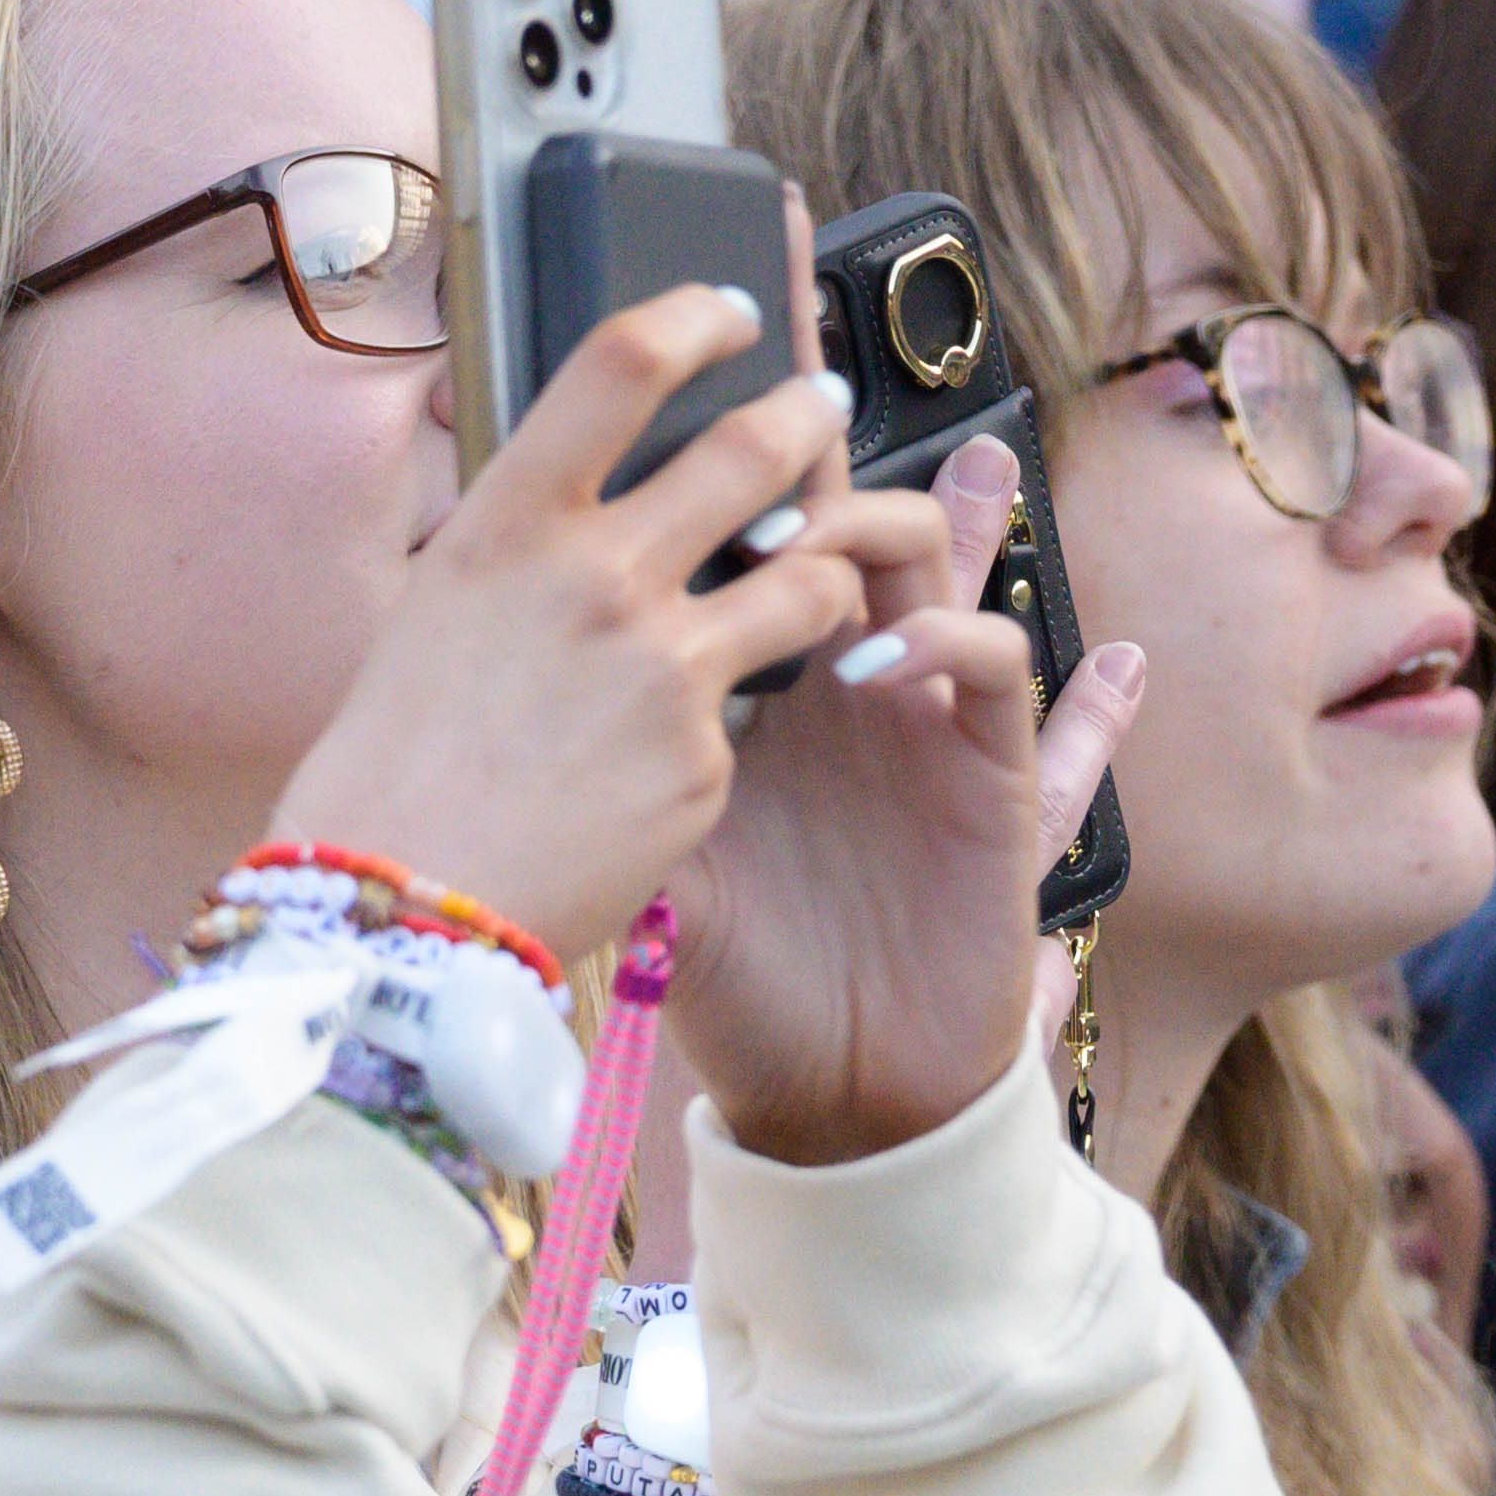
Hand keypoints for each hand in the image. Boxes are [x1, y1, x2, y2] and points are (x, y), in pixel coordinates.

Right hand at [266, 292, 934, 969]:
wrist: (402, 914)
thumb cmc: (390, 767)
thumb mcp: (435, 613)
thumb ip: (520, 546)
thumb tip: (574, 496)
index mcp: (506, 523)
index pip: (622, 362)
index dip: (695, 312)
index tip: (733, 306)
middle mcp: (594, 574)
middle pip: (750, 448)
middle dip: (806, 414)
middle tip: (823, 406)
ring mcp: (664, 664)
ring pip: (809, 573)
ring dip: (826, 563)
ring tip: (820, 574)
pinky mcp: (707, 754)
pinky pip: (758, 702)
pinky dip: (740, 707)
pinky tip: (692, 738)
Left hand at [673, 428, 1141, 1165]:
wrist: (838, 1098)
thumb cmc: (739, 982)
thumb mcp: (654, 868)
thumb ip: (608, 778)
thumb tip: (496, 709)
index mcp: (755, 685)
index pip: (747, 543)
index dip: (726, 467)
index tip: (677, 397)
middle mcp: (845, 680)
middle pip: (847, 514)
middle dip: (819, 454)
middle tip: (771, 424)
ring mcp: (923, 718)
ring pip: (937, 560)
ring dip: (891, 525)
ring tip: (815, 545)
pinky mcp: (989, 775)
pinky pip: (999, 666)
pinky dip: (945, 639)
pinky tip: (879, 656)